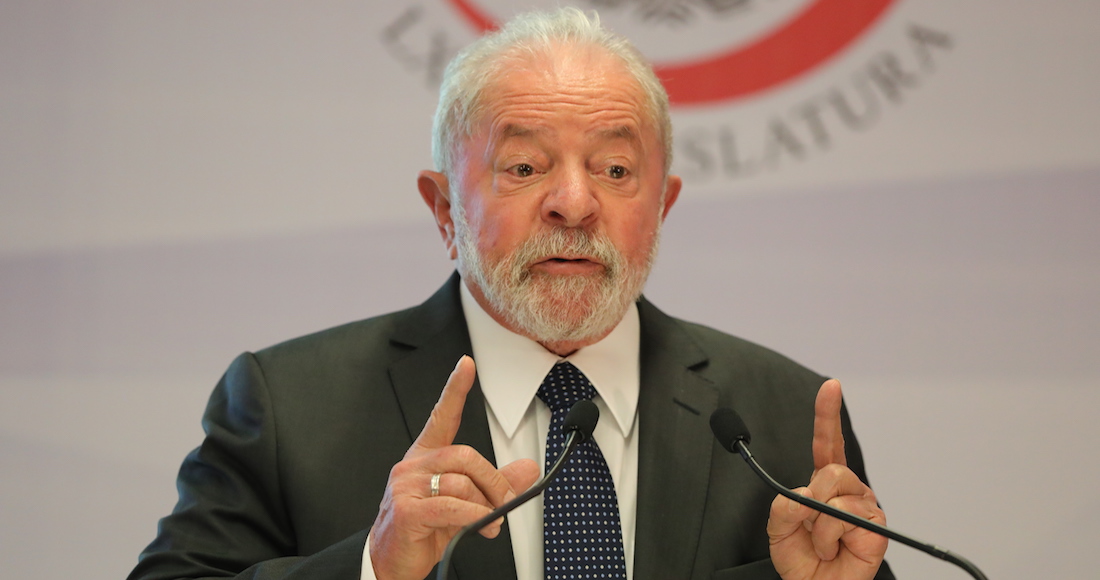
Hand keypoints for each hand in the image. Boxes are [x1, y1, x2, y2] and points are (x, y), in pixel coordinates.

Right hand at [369, 356, 539, 579]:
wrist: (390, 561)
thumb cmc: (423, 529)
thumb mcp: (464, 503)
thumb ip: (494, 484)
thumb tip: (528, 469)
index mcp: (425, 457)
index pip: (441, 416)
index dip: (455, 389)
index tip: (467, 365)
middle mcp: (413, 466)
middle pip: (465, 456)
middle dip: (493, 481)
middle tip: (505, 503)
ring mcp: (406, 487)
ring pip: (461, 482)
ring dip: (486, 506)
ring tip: (490, 523)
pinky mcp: (406, 511)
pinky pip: (451, 505)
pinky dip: (473, 515)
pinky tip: (478, 525)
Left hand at [767, 379, 887, 579]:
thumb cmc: (801, 558)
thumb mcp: (778, 527)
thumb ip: (784, 505)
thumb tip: (804, 495)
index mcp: (825, 483)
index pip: (828, 443)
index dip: (828, 414)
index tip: (830, 387)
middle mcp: (849, 491)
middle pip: (833, 470)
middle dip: (813, 495)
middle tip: (807, 522)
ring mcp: (865, 508)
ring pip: (837, 494)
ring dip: (818, 524)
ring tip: (822, 542)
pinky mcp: (876, 528)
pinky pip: (846, 517)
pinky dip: (828, 535)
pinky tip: (835, 548)